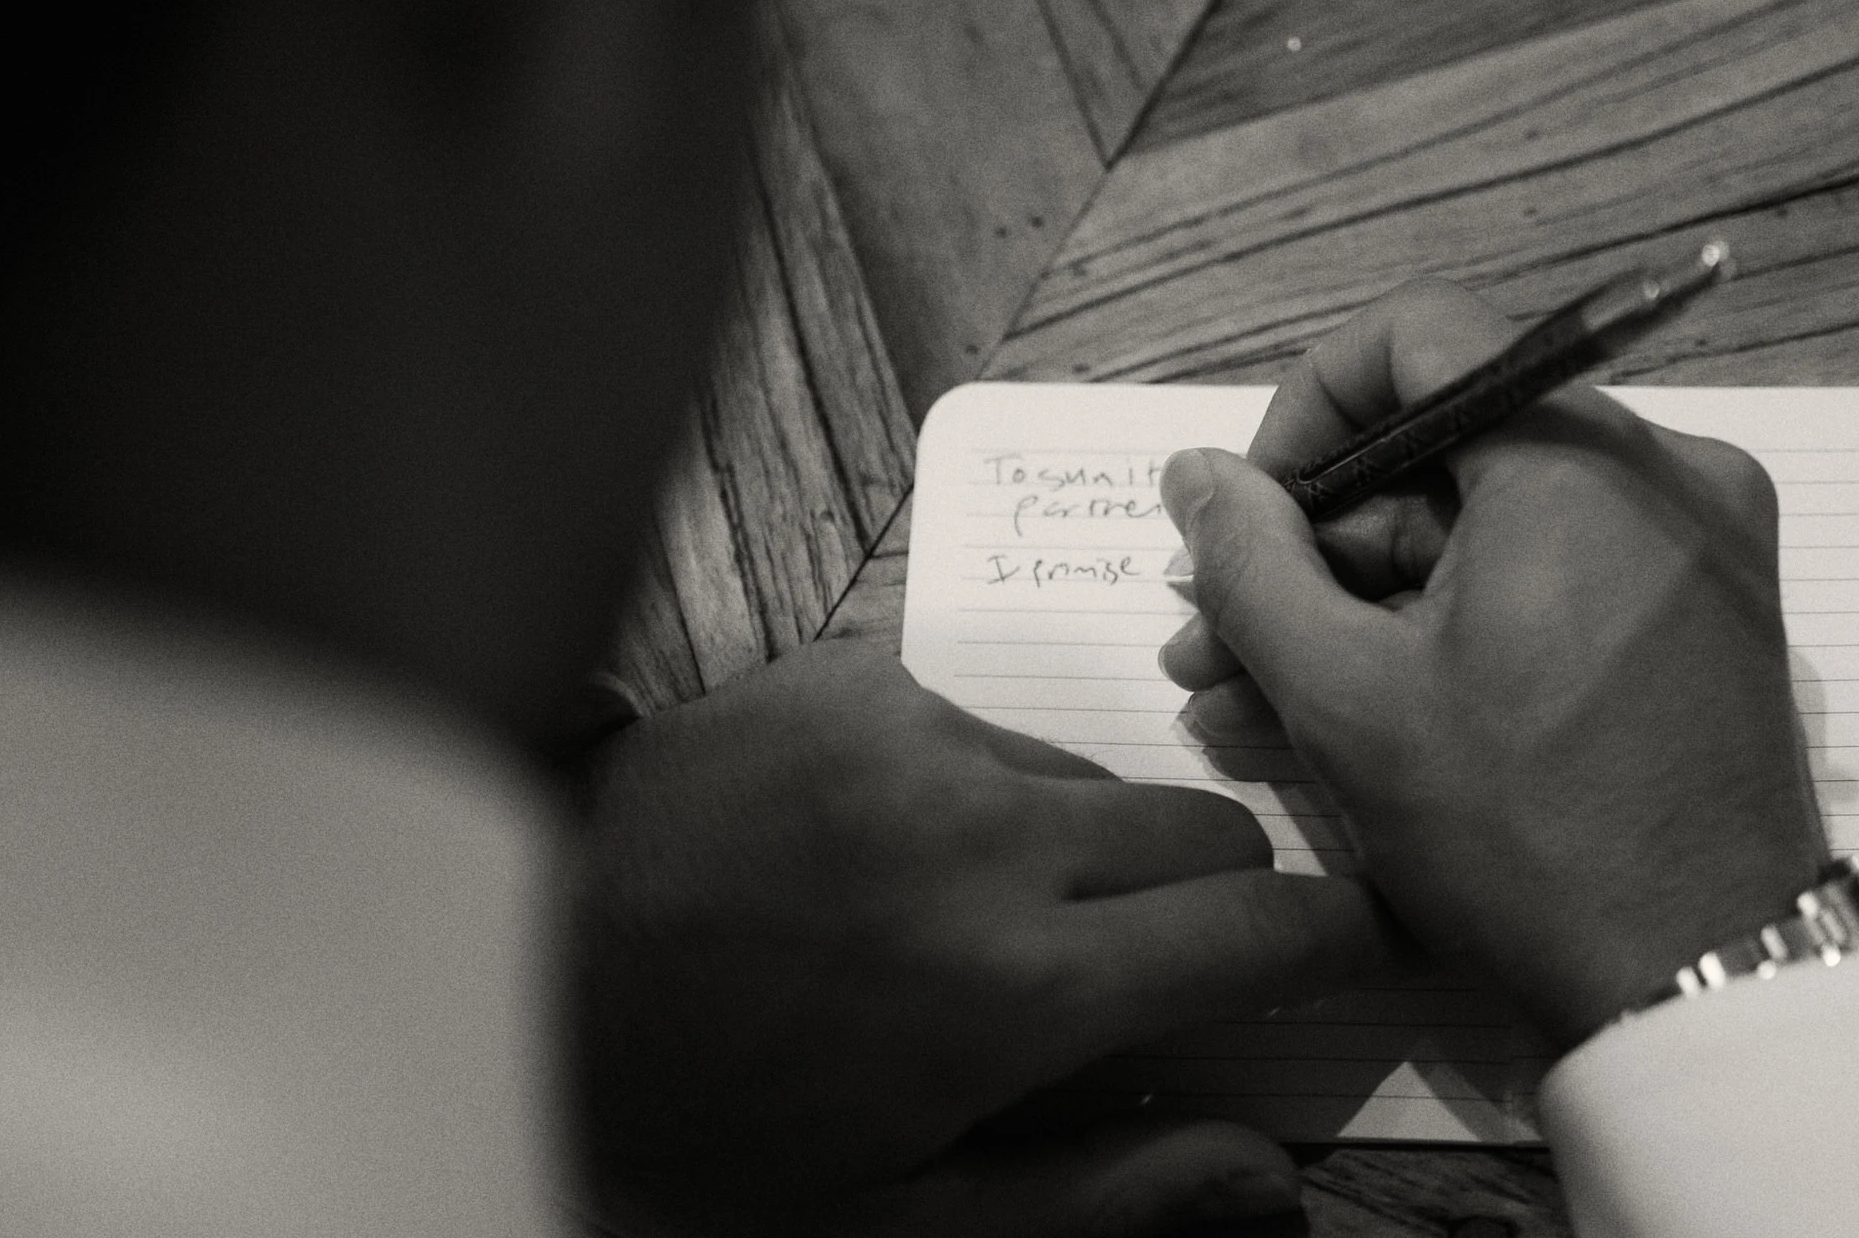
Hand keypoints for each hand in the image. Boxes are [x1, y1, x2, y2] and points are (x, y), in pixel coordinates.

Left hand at [570, 639, 1389, 1234]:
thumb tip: (1270, 1178)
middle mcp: (988, 830)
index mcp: (1019, 984)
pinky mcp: (846, 675)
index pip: (1262, 924)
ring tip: (978, 923)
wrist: (493, 976)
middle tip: (1152, 966)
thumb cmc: (690, 1132)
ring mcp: (913, 734)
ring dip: (1083, 848)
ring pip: (1090, 774)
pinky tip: (891, 854)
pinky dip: (980, 790)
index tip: (1365, 946)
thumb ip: (1103, 1194)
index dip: (1340, 938)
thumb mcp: (892, 1221)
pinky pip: (980, 722)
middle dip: (1215, 896)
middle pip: (1201, 825)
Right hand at [1157, 279, 1824, 1049]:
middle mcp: (1665, 472)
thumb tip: (1196, 474)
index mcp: (1584, 460)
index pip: (1419, 335)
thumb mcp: (1349, 699)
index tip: (1251, 512)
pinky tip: (1354, 710)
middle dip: (1318, 540)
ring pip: (1494, 523)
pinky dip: (1456, 623)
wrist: (1706, 983)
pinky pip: (1556, 576)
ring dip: (1368, 598)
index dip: (1308, 406)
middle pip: (1452, 447)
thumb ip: (1253, 564)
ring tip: (1253, 698)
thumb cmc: (1523, 835)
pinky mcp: (1709, 616)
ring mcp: (1700, 547)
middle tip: (1217, 636)